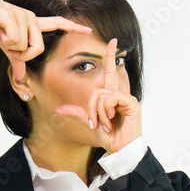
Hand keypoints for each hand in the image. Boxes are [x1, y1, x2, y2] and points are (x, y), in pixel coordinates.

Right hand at [0, 0, 91, 80]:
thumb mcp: (6, 46)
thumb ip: (17, 61)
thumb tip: (22, 79)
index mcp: (33, 23)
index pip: (57, 23)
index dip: (72, 28)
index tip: (88, 30)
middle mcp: (31, 18)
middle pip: (39, 49)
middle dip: (23, 55)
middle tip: (8, 45)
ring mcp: (23, 15)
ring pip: (25, 47)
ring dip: (10, 46)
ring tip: (1, 33)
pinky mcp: (13, 16)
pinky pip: (15, 41)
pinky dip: (4, 41)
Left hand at [51, 37, 142, 153]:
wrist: (121, 150)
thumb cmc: (110, 137)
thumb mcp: (90, 122)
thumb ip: (77, 113)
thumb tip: (57, 109)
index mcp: (112, 97)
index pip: (110, 72)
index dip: (110, 56)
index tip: (112, 40)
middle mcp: (120, 95)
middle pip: (97, 90)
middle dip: (91, 109)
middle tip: (96, 123)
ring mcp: (127, 99)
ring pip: (102, 94)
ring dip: (99, 112)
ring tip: (105, 124)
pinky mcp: (132, 104)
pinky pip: (112, 98)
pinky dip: (107, 109)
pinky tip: (111, 119)